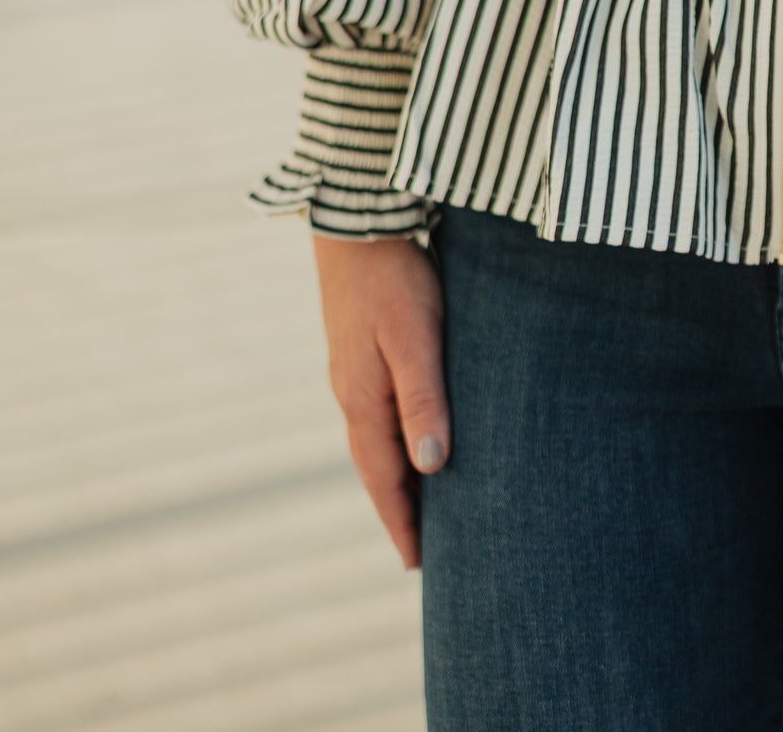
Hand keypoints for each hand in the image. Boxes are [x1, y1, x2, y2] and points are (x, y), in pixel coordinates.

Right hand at [312, 232, 450, 568]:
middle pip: (376, 466)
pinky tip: (412, 437)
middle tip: (424, 552)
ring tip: (423, 506)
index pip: (384, 478)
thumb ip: (423, 398)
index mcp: (362, 400)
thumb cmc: (393, 277)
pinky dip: (395, 439)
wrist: (357, 219)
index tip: (418, 565)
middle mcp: (351, 393)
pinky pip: (378, 412)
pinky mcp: (362, 349)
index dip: (402, 522)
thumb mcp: (416, 337)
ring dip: (397, 475)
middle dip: (399, 509)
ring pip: (376, 440)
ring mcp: (353, 371)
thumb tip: (431, 465)